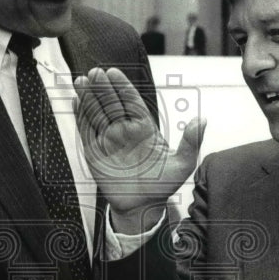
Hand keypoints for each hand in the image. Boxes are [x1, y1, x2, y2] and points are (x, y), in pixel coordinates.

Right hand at [73, 67, 204, 232]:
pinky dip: (80, 116)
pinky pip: (86, 131)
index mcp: (144, 128)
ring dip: (88, 97)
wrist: (142, 207)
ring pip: (96, 113)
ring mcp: (108, 140)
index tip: (113, 72)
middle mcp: (124, 130)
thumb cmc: (163, 185)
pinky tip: (76, 102)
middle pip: (111, 103)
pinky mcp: (95, 152)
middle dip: (103, 88)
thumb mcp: (183, 165)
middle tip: (95, 73)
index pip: (131, 102)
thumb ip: (191, 142)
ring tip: (81, 81)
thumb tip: (202, 119)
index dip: (122, 86)